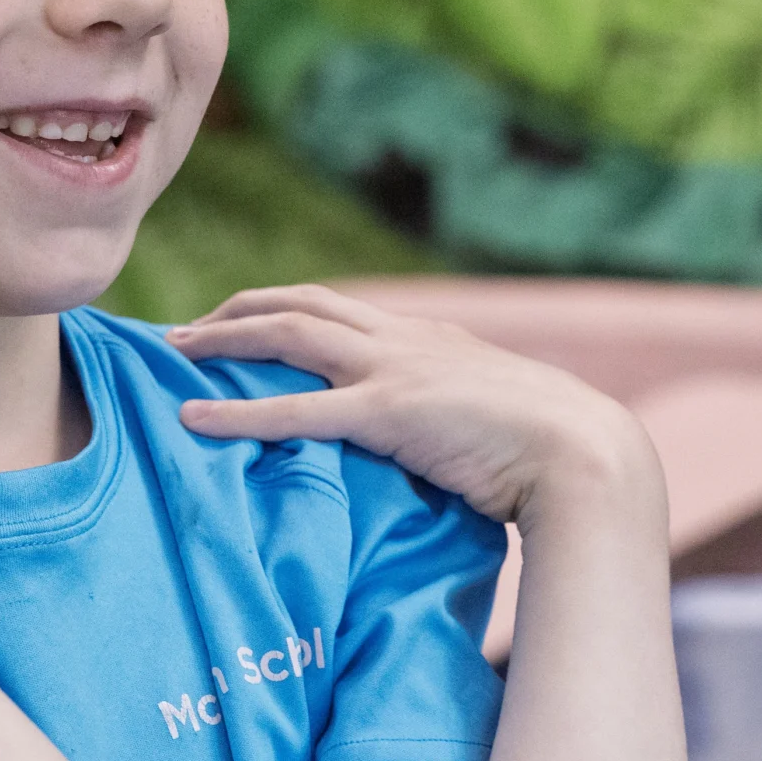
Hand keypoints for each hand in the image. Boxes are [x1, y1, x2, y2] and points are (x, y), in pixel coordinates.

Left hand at [168, 283, 658, 526]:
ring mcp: (394, 371)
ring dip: (224, 337)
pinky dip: (236, 411)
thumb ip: (455, 421)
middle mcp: (406, 340)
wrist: (588, 456)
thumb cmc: (553, 453)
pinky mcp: (387, 413)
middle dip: (240, 309)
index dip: (289, 310)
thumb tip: (437, 447)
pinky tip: (190, 419)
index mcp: (432, 339)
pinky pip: (293, 409)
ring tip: (173, 350)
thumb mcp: (494, 421)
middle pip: (304, 304)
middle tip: (187, 329)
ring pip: (288, 334)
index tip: (248, 321)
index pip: (345, 310)